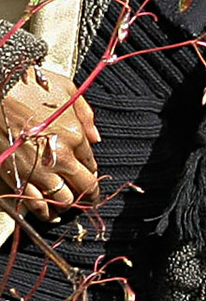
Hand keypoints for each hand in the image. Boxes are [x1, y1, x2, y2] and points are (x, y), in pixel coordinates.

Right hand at [1, 68, 99, 221]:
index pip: (91, 163)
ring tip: (68, 208)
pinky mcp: (13, 176)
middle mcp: (59, 157)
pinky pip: (33, 203)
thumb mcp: (68, 90)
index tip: (88, 174)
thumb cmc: (31, 85)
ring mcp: (36, 169)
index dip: (90, 171)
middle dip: (88, 194)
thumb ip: (86, 115)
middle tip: (89, 199)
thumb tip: (97, 138)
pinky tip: (48, 215)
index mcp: (75, 136)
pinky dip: (43, 212)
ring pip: (61, 199)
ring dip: (68, 205)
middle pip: (83, 185)